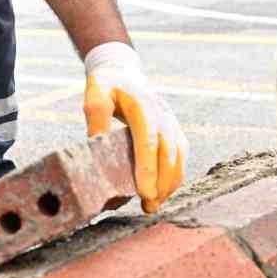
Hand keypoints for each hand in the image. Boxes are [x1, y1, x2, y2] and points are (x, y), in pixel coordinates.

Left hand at [83, 42, 187, 212]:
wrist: (123, 71)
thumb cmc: (107, 87)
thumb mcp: (95, 97)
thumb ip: (97, 120)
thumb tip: (97, 151)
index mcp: (142, 106)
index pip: (148, 141)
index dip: (148, 169)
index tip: (143, 192)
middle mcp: (162, 114)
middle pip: (168, 153)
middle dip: (162, 182)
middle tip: (149, 206)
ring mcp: (171, 121)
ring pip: (179, 156)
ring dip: (171, 182)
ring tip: (154, 204)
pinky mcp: (173, 128)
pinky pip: (181, 153)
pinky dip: (176, 174)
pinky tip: (164, 190)